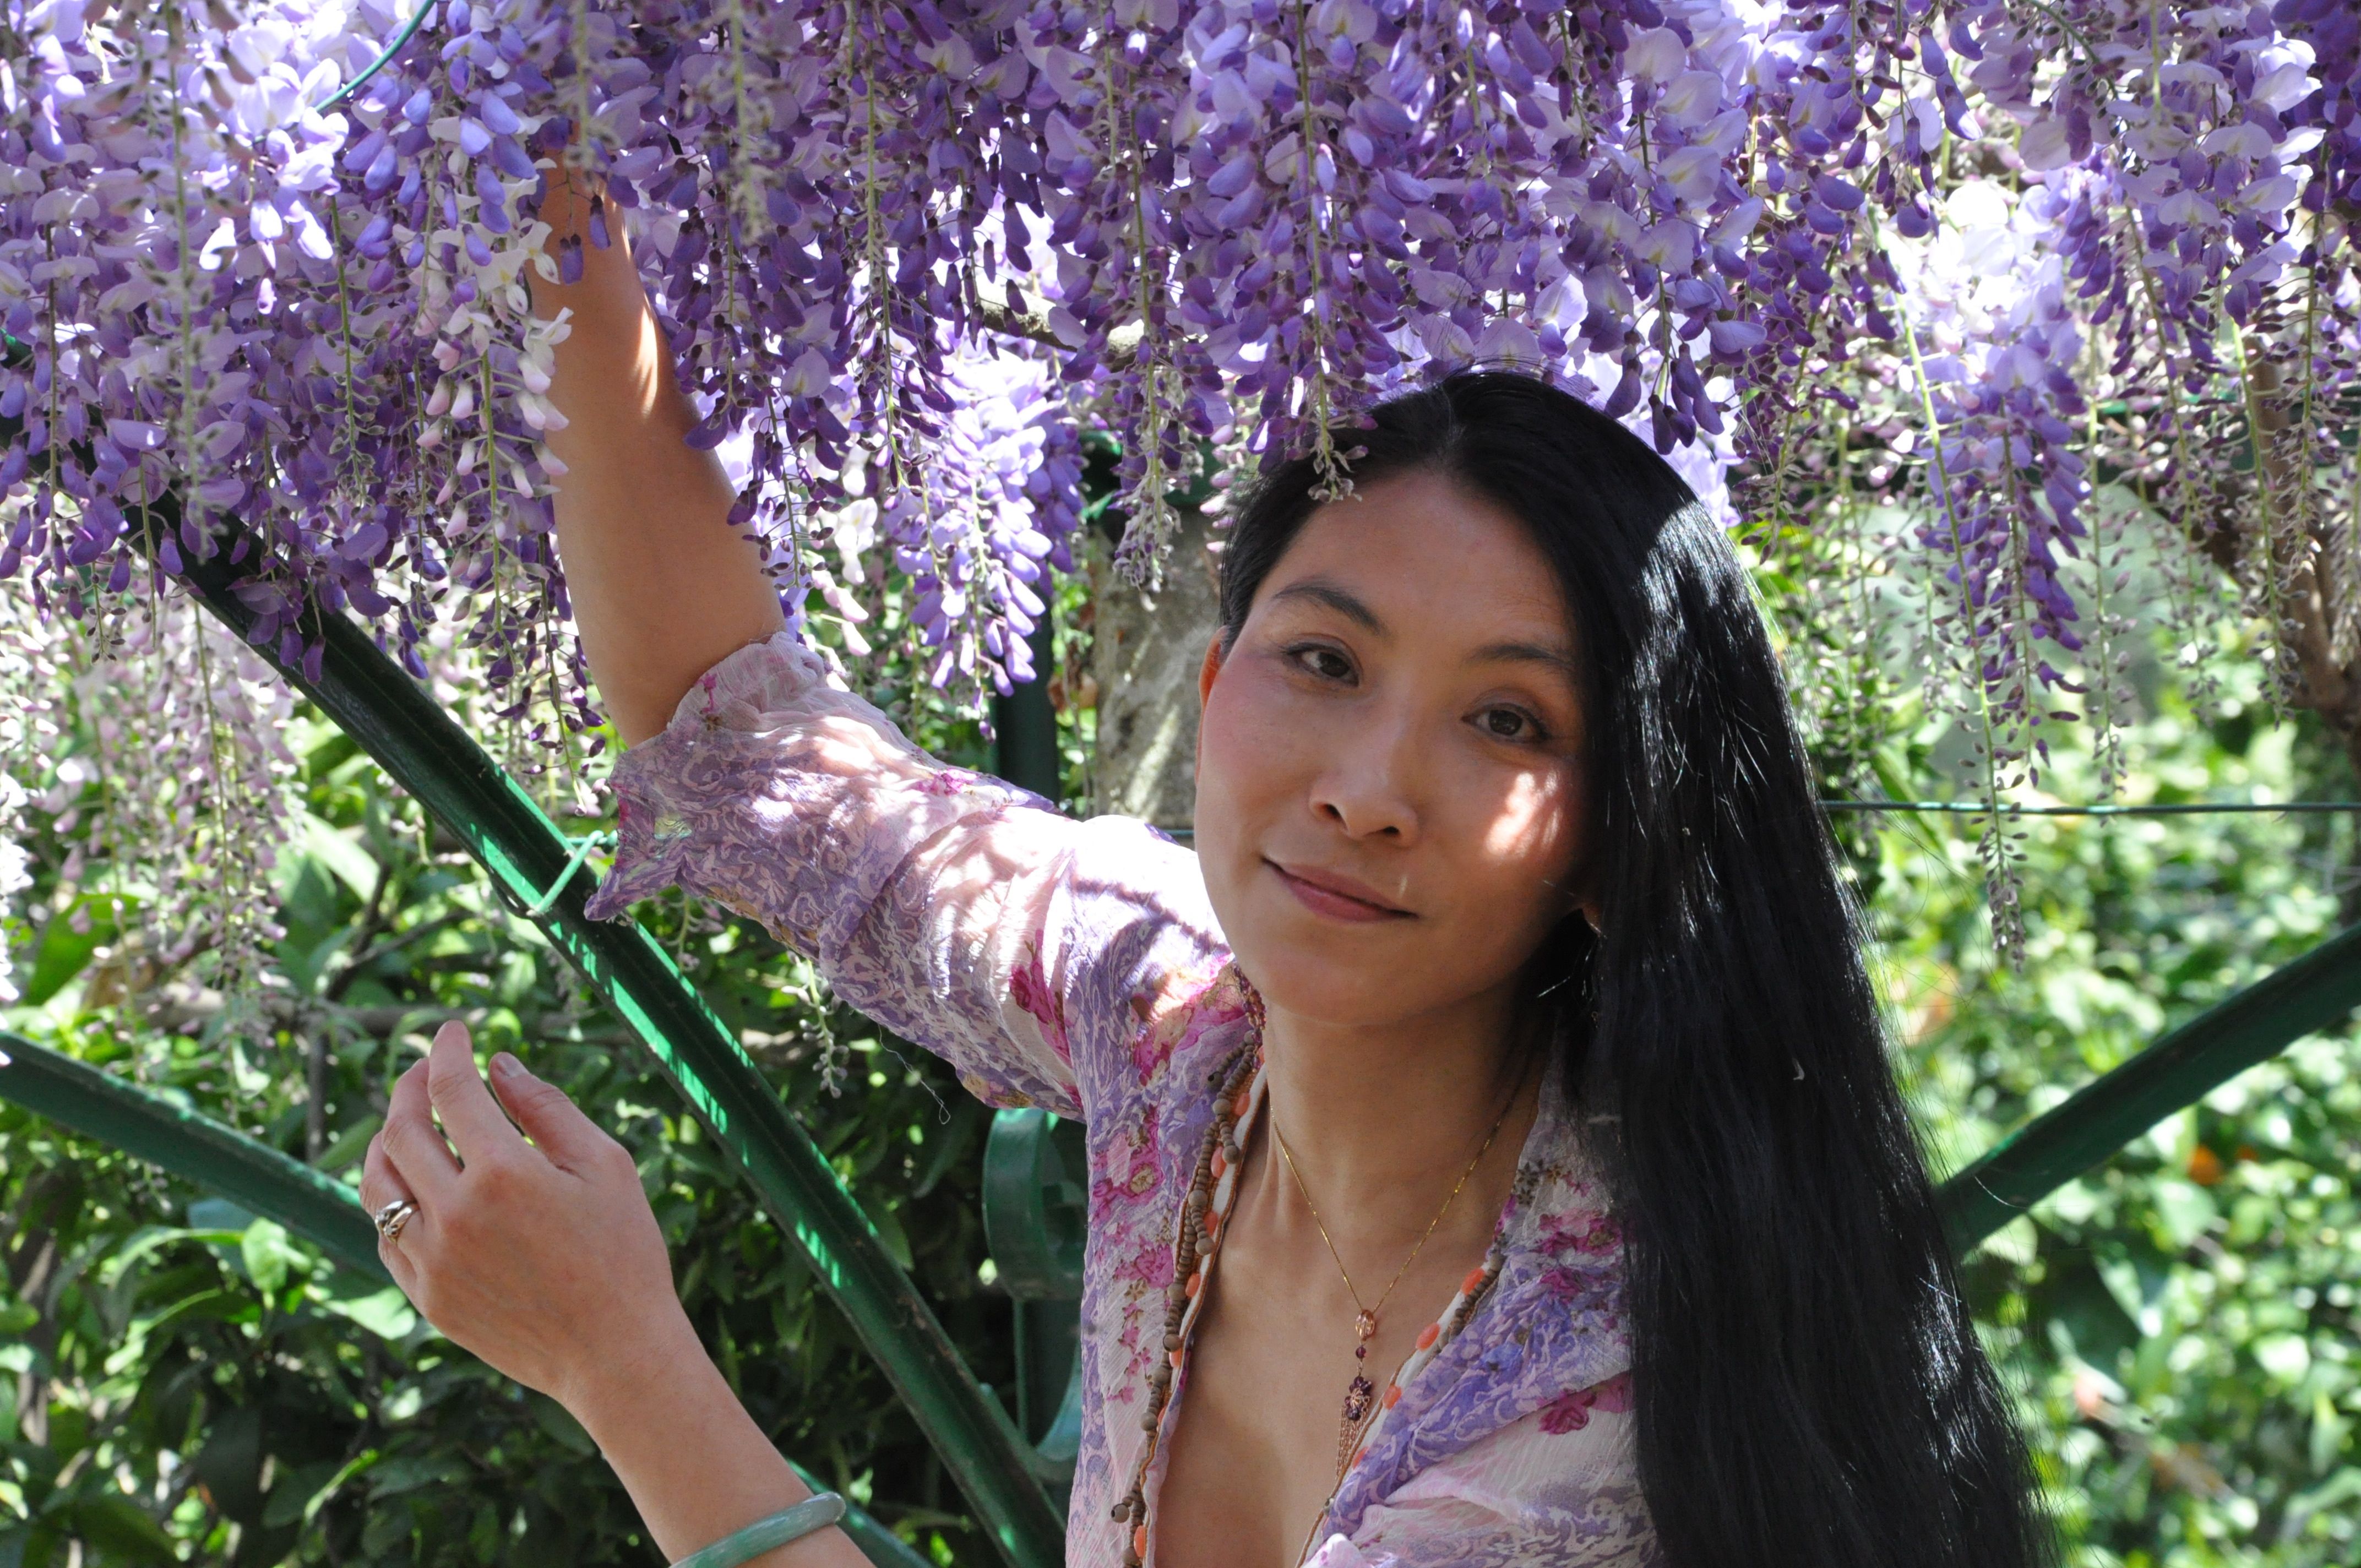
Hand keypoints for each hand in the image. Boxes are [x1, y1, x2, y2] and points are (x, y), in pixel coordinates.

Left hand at [360, 1020, 693, 1417]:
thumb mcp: (606, 1166)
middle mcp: (454, 1215)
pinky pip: (386, 1235)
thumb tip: (499, 1065)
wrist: (615, 1355)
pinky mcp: (427, 1297)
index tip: (453, 1031)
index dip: (448, 1051)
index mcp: (504, 1174)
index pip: (452, 1090)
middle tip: (429, 1069)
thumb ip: (547, 1108)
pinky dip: (391, 1199)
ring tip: (409, 1123)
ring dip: (385, 1141)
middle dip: (410, 1087)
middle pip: (401, 1131)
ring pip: (376, 1184)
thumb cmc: (624, 1253)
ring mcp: (432, 1261)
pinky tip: (417, 1187)